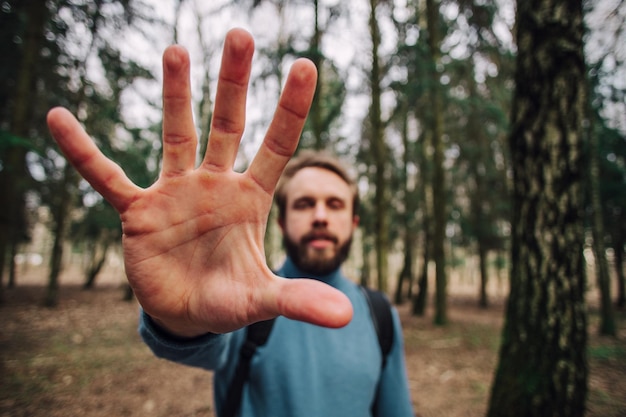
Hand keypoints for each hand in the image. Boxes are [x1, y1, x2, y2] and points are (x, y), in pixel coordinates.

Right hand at [46, 28, 352, 336]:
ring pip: (177, 135)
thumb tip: (344, 317)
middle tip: (240, 34)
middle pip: (227, 124)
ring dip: (176, 95)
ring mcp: (176, 193)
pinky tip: (59, 119)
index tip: (306, 64)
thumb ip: (298, 300)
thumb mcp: (263, 299)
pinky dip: (85, 152)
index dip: (291, 108)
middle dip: (233, 83)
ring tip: (176, 50)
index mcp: (250, 199)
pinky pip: (107, 176)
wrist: (187, 313)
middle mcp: (215, 185)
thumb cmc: (229, 299)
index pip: (277, 146)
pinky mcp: (139, 211)